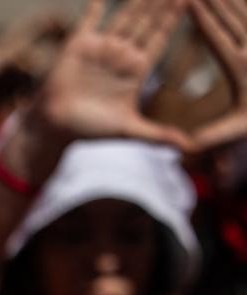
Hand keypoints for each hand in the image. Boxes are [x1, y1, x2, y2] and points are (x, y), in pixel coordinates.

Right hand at [33, 0, 191, 148]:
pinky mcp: (78, 44)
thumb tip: (190, 147)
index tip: (188, 1)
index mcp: (137, 71)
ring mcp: (101, 48)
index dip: (173, 20)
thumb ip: (158, 135)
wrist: (54, 125)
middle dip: (160, 5)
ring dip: (138, 1)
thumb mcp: (128, 130)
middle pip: (146, 22)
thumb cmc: (89, 129)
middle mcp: (121, 56)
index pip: (160, 39)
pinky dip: (96, 6)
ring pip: (124, 16)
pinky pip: (90, 19)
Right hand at [190, 0, 246, 148]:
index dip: (202, 19)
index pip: (217, 38)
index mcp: (240, 67)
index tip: (189, 2)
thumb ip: (213, 136)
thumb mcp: (239, 127)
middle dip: (212, 1)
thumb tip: (185, 147)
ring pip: (243, 11)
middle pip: (230, 17)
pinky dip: (239, 3)